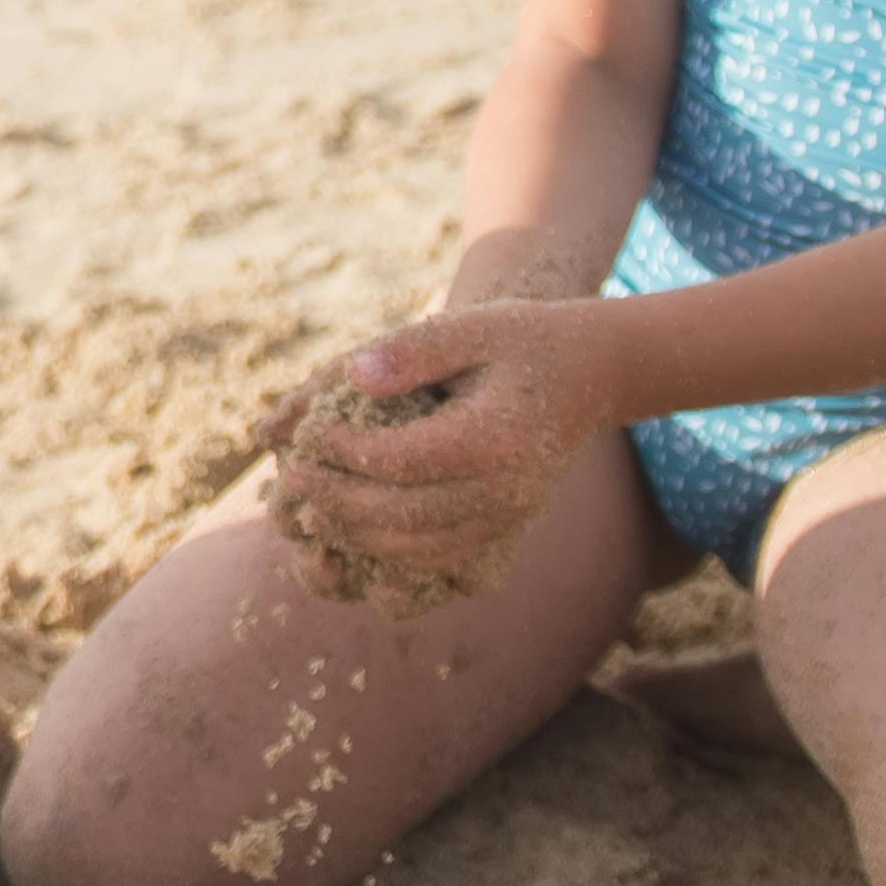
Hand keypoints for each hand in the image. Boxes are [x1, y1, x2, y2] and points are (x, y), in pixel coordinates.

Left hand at [270, 299, 618, 611]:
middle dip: (338, 501)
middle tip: (291, 480)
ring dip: (358, 535)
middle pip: (402, 515)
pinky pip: (442, 559)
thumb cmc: (525, 339)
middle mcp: (504, 490)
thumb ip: (411, 350)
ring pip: (418, 549)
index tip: (308, 437)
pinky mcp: (505, 528)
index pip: (399, 461)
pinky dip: (393, 553)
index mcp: (493, 438)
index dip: (345, 453)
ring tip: (312, 511)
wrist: (594, 373)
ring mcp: (508, 516)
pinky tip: (356, 531)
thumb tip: (351, 377)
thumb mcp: (471, 326)